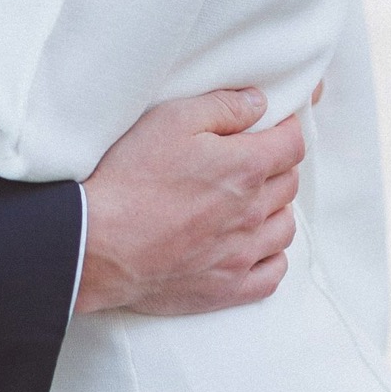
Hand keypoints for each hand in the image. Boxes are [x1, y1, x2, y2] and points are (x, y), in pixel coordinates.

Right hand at [76, 89, 303, 315]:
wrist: (98, 243)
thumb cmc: (131, 176)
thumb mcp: (171, 120)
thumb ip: (223, 107)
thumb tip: (259, 103)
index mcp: (246, 168)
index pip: (292, 144)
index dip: (286, 130)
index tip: (275, 126)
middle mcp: (253, 212)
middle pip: (289, 184)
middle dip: (276, 166)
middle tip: (250, 159)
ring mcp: (243, 254)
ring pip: (285, 228)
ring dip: (275, 210)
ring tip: (251, 202)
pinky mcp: (228, 289)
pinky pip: (273, 274)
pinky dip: (270, 257)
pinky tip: (253, 246)